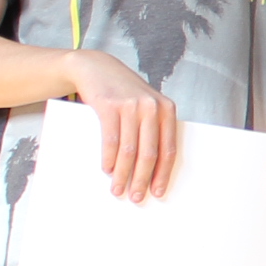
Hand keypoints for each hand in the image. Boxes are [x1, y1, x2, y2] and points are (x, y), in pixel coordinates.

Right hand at [69, 48, 180, 199]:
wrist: (96, 68)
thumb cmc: (124, 92)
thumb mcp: (146, 105)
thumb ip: (153, 129)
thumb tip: (152, 168)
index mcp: (167, 109)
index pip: (169, 149)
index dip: (163, 174)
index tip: (158, 192)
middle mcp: (152, 107)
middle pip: (150, 153)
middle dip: (143, 179)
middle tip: (136, 197)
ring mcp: (131, 105)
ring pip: (129, 150)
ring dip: (123, 174)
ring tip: (118, 189)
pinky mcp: (109, 106)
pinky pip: (111, 140)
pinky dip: (109, 159)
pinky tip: (107, 170)